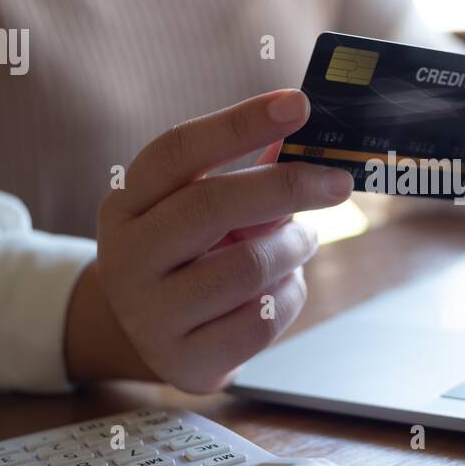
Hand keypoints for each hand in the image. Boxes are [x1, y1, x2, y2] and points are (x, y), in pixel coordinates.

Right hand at [64, 89, 354, 390]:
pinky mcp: (183, 361)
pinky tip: (282, 288)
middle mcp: (126, 256)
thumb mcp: (201, 206)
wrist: (149, 335)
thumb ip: (251, 172)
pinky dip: (289, 296)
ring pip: (246, 267)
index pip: (178, 150)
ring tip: (303, 241)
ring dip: (293, 248)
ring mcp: (149, 314)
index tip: (298, 104)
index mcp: (127, 202)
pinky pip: (261, 320)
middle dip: (287, 187)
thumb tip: (311, 134)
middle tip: (338, 182)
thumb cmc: (189, 252)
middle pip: (211, 205)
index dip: (239, 123)